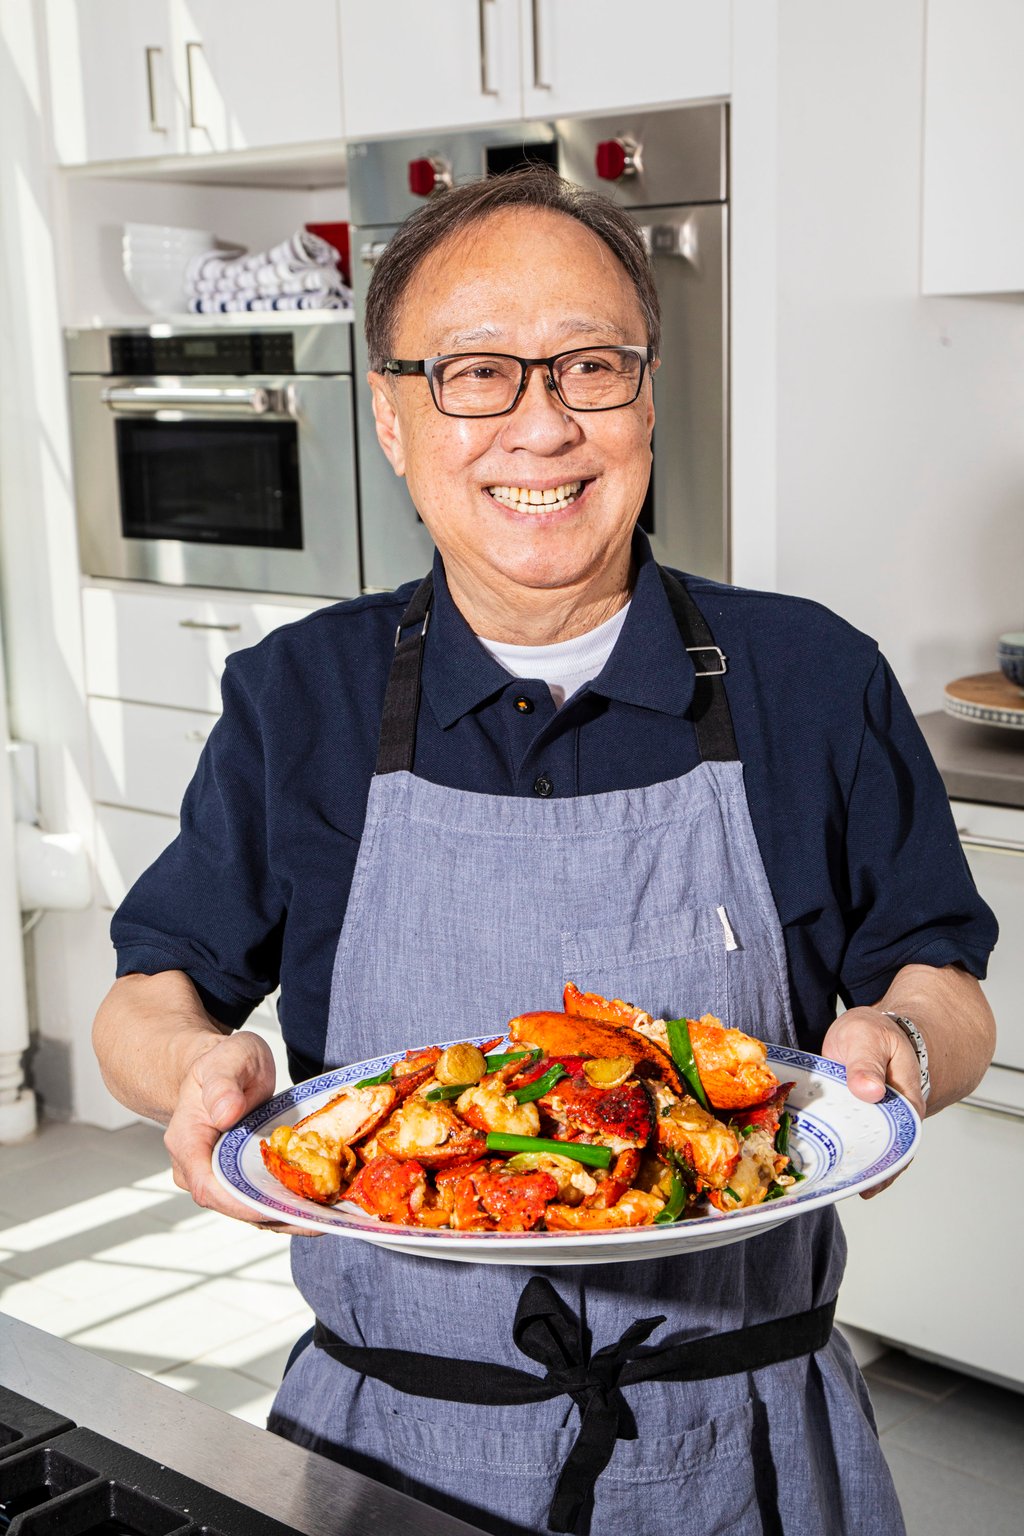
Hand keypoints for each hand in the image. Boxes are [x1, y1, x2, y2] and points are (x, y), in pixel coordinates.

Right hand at [164, 1031, 312, 1233]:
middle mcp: (198, 1168)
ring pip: (250, 1209)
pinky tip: (319, 1207)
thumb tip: (226, 1113)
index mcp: (187, 1142)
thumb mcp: (226, 1060)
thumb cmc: (224, 1063)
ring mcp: (219, 1177)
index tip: (278, 1206)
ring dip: (287, 1217)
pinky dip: (289, 1205)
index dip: (242, 1202)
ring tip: (327, 1218)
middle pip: (233, 1205)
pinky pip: (262, 1199)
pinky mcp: (240, 1179)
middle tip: (318, 1219)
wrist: (224, 1072)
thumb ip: (223, 1084)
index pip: (208, 1185)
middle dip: (275, 1215)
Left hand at [820, 1007, 924, 1198]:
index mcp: (905, 1103)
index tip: (870, 1184)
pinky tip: (810, 1159)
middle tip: (836, 1187)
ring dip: (842, 1164)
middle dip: (860, 1173)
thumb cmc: (874, 1033)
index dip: (887, 1167)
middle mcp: (889, 1118)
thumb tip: (870, 1091)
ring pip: (858, 1149)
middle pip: (880, 1154)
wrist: (865, 1029)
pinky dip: (827, 1146)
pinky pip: (840, 1137)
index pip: (902, 1143)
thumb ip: (867, 1064)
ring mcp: (868, 1121)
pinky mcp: (848, 1118)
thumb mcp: (869, 1039)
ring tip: (820, 1181)